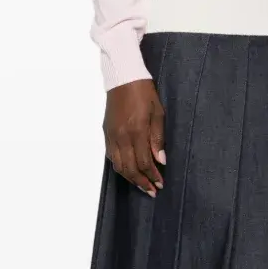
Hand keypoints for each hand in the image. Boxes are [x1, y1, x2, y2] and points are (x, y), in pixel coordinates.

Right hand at [104, 79, 165, 196]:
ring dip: (130, 178)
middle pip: (130, 168)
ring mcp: (111, 135)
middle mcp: (121, 136)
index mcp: (136, 131)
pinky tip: (129, 170)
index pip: (144, 162)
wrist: (123, 77)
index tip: (160, 183)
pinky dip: (120, 167)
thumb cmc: (144, 93)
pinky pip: (112, 156)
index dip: (152, 175)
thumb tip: (161, 160)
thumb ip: (158, 138)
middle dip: (141, 182)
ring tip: (141, 185)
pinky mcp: (106, 133)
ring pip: (119, 165)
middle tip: (152, 191)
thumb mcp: (158, 113)